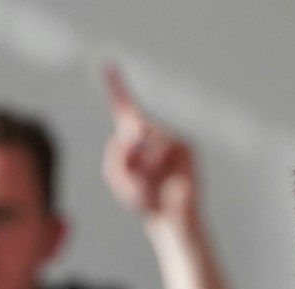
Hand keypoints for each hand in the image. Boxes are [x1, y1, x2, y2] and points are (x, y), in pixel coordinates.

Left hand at [101, 66, 198, 228]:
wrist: (170, 218)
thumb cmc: (144, 198)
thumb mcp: (116, 175)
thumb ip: (117, 152)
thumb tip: (136, 131)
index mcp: (136, 138)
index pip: (125, 108)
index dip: (117, 86)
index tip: (108, 65)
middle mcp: (154, 133)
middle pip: (130, 126)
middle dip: (125, 154)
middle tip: (133, 179)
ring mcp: (171, 138)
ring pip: (145, 139)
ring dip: (141, 165)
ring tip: (151, 184)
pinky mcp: (186, 146)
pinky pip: (162, 147)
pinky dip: (156, 165)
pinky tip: (164, 179)